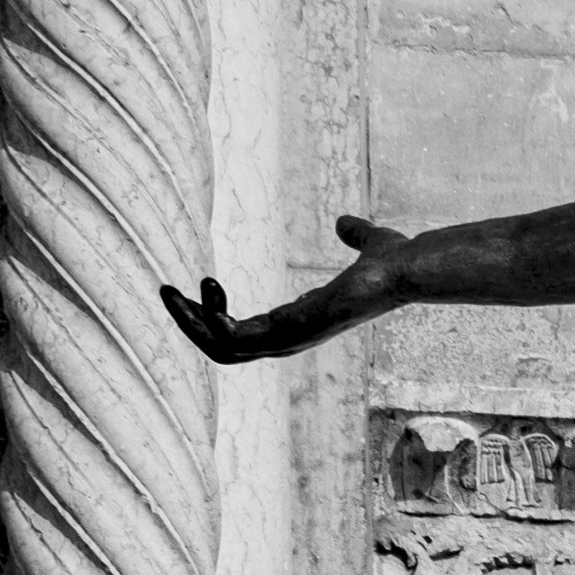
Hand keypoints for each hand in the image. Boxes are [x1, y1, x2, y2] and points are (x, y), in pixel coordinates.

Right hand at [162, 217, 419, 366]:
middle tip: (165, 292)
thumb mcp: (368, 245)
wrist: (409, 269)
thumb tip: (346, 223)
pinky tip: (206, 288)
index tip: (194, 286)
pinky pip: (239, 341)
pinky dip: (214, 320)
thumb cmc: (395, 264)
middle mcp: (292, 338)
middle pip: (224, 349)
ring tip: (170, 292)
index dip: (212, 316)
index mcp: (299, 323)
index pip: (244, 334)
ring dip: (190, 323)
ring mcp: (293, 339)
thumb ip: (355, 236)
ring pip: (224, 350)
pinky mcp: (295, 332)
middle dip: (189, 325)